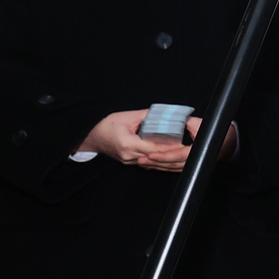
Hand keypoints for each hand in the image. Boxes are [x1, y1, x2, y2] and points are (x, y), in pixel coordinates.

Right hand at [75, 114, 236, 173]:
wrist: (91, 136)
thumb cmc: (106, 125)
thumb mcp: (127, 117)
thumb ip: (146, 116)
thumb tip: (162, 115)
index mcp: (128, 143)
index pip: (154, 147)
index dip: (169, 147)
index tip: (182, 144)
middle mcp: (129, 156)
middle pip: (155, 157)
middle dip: (171, 155)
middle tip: (187, 152)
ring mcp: (129, 161)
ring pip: (152, 163)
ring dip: (166, 160)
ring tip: (182, 157)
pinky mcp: (129, 163)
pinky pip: (147, 164)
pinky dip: (158, 161)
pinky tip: (169, 161)